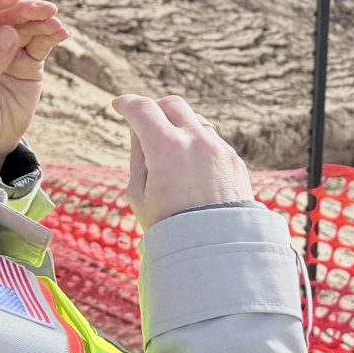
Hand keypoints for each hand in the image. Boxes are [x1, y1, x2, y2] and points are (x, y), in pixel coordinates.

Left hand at [0, 0, 68, 160]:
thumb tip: (8, 31)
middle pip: (6, 19)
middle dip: (25, 11)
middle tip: (45, 10)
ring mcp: (9, 52)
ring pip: (27, 29)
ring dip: (42, 21)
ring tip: (55, 23)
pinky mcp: (29, 63)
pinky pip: (41, 45)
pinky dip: (52, 36)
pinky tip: (61, 33)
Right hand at [115, 95, 253, 229]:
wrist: (215, 249)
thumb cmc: (169, 226)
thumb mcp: (139, 194)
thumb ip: (137, 156)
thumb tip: (139, 132)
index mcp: (166, 147)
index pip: (142, 109)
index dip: (126, 103)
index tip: (119, 105)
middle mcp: (196, 139)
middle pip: (171, 104)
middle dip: (154, 108)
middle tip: (144, 121)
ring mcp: (219, 148)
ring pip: (195, 121)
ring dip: (178, 126)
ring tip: (168, 149)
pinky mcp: (234, 159)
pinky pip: (212, 141)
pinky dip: (198, 144)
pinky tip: (191, 167)